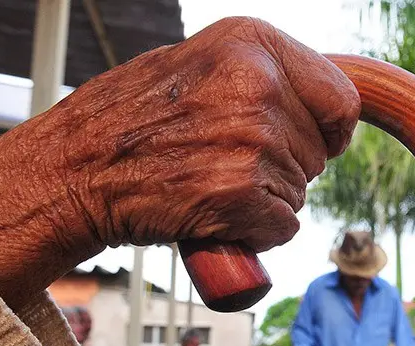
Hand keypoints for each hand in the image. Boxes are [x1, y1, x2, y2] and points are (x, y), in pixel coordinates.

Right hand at [0, 17, 359, 308]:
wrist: (73, 171)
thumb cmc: (127, 123)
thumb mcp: (195, 67)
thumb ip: (255, 75)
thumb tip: (315, 101)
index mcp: (250, 43)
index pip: (341, 100)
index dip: (329, 130)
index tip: (312, 141)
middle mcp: (258, 87)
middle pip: (318, 153)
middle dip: (285, 166)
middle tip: (225, 164)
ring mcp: (252, 143)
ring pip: (298, 192)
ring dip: (265, 200)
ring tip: (208, 184)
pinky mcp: (241, 196)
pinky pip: (282, 227)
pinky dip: (255, 232)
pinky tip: (213, 214)